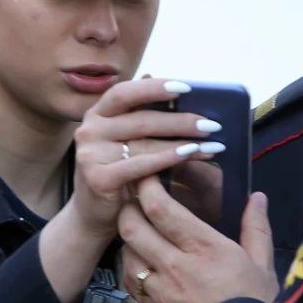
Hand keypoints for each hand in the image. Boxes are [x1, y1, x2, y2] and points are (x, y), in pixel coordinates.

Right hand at [70, 78, 224, 239]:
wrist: (93, 214)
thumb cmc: (118, 172)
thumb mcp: (127, 140)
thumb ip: (142, 115)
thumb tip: (174, 88)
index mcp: (98, 113)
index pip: (125, 93)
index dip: (155, 88)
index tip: (186, 87)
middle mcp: (90, 129)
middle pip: (142, 119)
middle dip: (182, 121)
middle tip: (213, 125)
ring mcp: (90, 153)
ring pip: (145, 142)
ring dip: (183, 143)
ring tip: (212, 145)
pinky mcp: (98, 177)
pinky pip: (140, 165)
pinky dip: (167, 159)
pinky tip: (190, 155)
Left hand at [119, 176, 279, 302]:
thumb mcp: (264, 264)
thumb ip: (256, 227)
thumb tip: (258, 199)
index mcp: (204, 248)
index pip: (160, 209)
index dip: (149, 186)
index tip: (150, 175)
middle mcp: (175, 265)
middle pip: (132, 226)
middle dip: (129, 206)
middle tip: (136, 197)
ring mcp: (160, 289)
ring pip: (126, 252)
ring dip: (129, 237)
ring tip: (139, 228)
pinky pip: (129, 281)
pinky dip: (130, 266)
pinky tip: (141, 262)